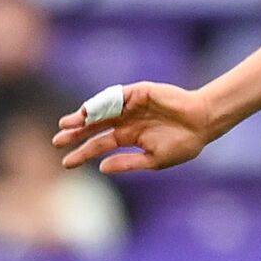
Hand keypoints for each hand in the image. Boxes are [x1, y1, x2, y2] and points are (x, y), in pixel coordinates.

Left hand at [53, 82, 212, 174]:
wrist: (204, 122)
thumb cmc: (184, 143)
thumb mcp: (154, 160)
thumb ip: (128, 162)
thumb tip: (102, 168)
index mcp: (130, 137)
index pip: (100, 145)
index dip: (83, 153)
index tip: (66, 163)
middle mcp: (126, 121)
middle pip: (95, 127)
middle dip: (76, 134)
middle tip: (57, 141)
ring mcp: (130, 106)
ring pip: (100, 111)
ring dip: (83, 117)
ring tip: (67, 125)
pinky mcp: (137, 93)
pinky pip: (114, 97)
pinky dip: (101, 103)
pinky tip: (88, 112)